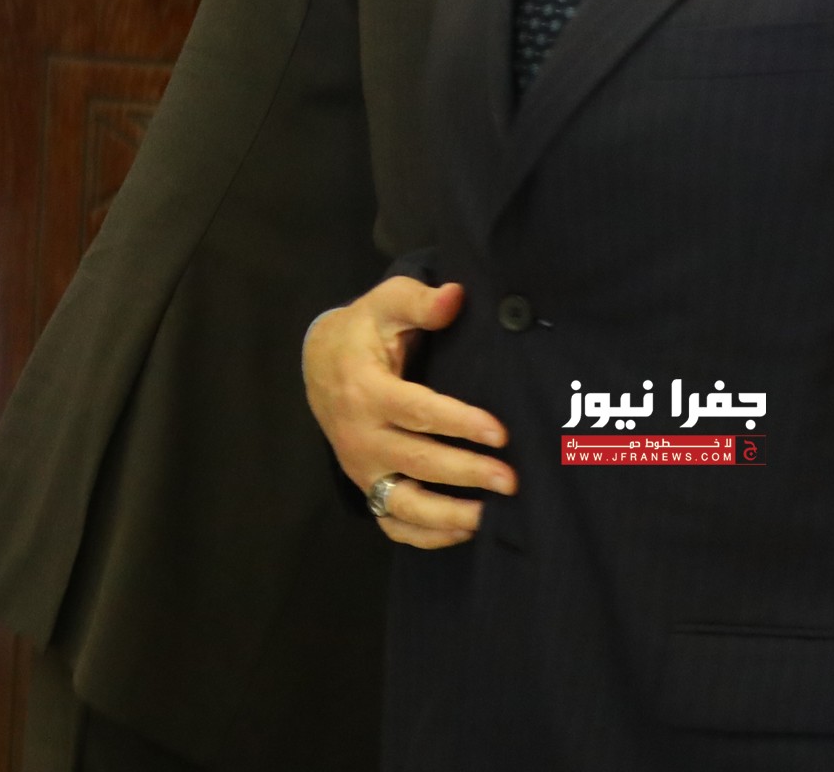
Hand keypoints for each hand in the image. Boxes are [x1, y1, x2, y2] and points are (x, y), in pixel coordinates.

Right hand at [302, 275, 512, 549]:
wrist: (321, 364)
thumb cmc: (365, 332)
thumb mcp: (385, 304)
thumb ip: (419, 301)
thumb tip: (455, 297)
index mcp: (365, 388)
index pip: (415, 411)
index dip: (459, 423)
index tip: (500, 431)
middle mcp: (359, 434)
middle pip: (416, 461)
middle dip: (466, 473)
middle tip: (512, 480)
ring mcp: (361, 466)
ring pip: (403, 504)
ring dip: (448, 515)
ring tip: (491, 516)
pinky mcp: (367, 486)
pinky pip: (393, 524)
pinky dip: (427, 536)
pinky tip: (465, 531)